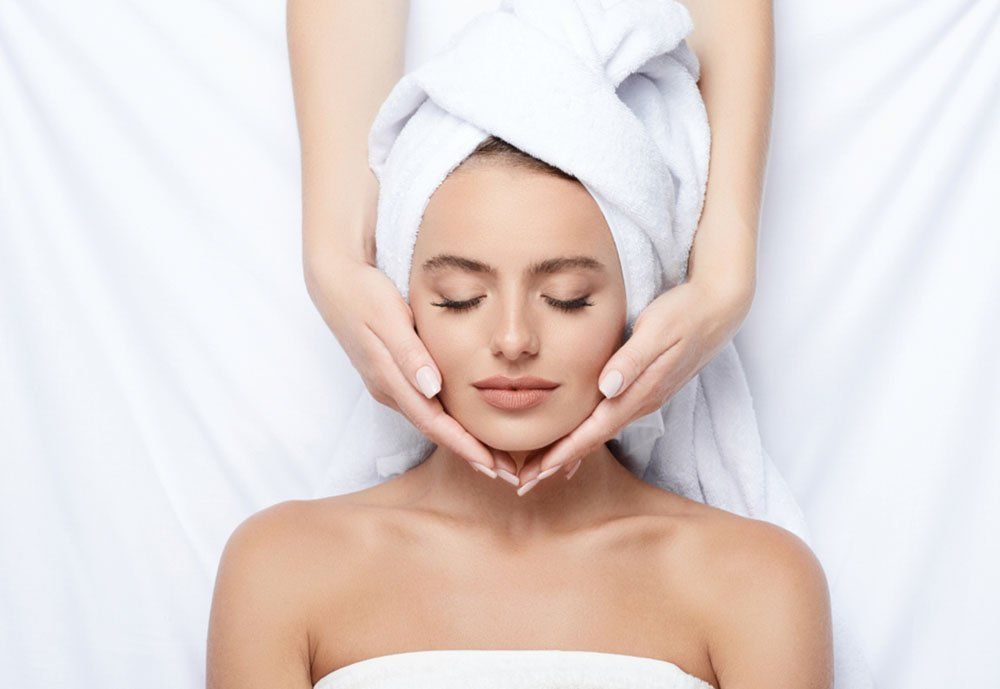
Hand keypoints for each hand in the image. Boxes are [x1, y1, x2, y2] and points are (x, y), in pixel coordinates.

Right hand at [305, 250, 516, 478]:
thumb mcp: (388, 318)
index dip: (465, 446)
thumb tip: (432, 388)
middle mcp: (389, 389)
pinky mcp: (392, 375)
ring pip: (431, 420)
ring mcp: (389, 384)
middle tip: (507, 473)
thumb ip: (410, 354)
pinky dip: (450, 420)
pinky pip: (426, 406)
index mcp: (389, 380)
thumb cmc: (363, 294)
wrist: (333, 282)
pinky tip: (469, 424)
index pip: (434, 424)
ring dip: (462, 440)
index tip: (493, 465)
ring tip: (496, 457)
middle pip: (436, 431)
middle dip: (471, 454)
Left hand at [514, 276, 754, 486]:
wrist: (718, 310)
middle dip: (559, 462)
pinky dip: (586, 434)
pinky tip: (574, 439)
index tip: (537, 471)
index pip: (595, 430)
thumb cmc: (684, 314)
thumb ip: (632, 360)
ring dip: (570, 451)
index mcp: (639, 392)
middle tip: (524, 483)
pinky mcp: (644, 389)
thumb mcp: (658, 331)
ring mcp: (644, 398)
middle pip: (593, 440)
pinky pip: (608, 419)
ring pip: (599, 432)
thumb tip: (607, 387)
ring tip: (539, 469)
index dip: (565, 451)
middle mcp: (641, 402)